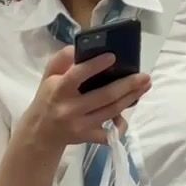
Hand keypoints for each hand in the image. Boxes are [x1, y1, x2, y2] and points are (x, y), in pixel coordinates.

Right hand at [27, 45, 151, 148]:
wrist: (40, 132)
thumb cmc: (48, 98)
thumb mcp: (48, 76)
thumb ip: (62, 59)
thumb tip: (79, 47)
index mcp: (59, 90)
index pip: (77, 76)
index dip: (95, 66)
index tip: (113, 56)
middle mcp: (70, 109)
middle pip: (104, 96)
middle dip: (127, 85)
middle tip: (144, 76)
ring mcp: (79, 125)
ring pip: (111, 111)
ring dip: (131, 99)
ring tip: (144, 86)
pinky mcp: (86, 138)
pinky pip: (108, 135)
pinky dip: (120, 126)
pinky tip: (126, 117)